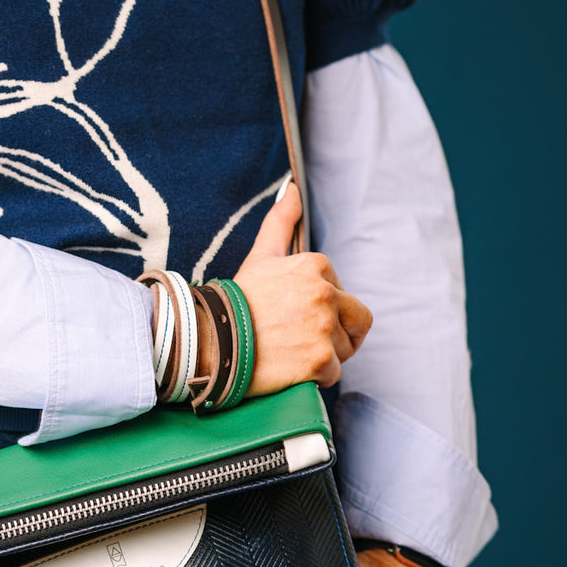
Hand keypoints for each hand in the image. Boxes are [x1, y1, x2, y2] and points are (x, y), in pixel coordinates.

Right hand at [231, 183, 372, 394]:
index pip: (344, 296)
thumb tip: (292, 187)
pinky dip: (313, 378)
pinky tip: (288, 370)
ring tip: (289, 355)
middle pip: (356, 322)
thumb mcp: (260, 257)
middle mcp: (325, 294)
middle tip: (301, 342)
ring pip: (344, 351)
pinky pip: (333, 375)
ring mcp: (324, 328)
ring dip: (321, 358)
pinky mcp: (321, 360)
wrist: (210, 341)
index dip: (323, 312)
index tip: (293, 318)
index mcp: (317, 266)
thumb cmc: (235, 302)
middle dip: (336, 334)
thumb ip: (280, 221)